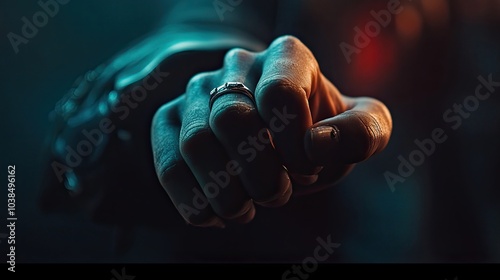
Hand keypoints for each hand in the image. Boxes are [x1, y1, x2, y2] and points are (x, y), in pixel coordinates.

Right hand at [151, 35, 391, 227]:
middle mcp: (237, 65)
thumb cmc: (319, 131)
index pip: (279, 94)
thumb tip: (317, 145)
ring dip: (226, 193)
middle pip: (231, 119)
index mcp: (287, 56)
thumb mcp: (358, 129)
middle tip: (278, 194)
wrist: (279, 136)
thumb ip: (363, 132)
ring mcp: (197, 92)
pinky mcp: (169, 122)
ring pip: (195, 143)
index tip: (307, 169)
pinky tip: (218, 214)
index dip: (295, 144)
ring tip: (247, 208)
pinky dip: (195, 203)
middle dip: (259, 174)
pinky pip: (168, 165)